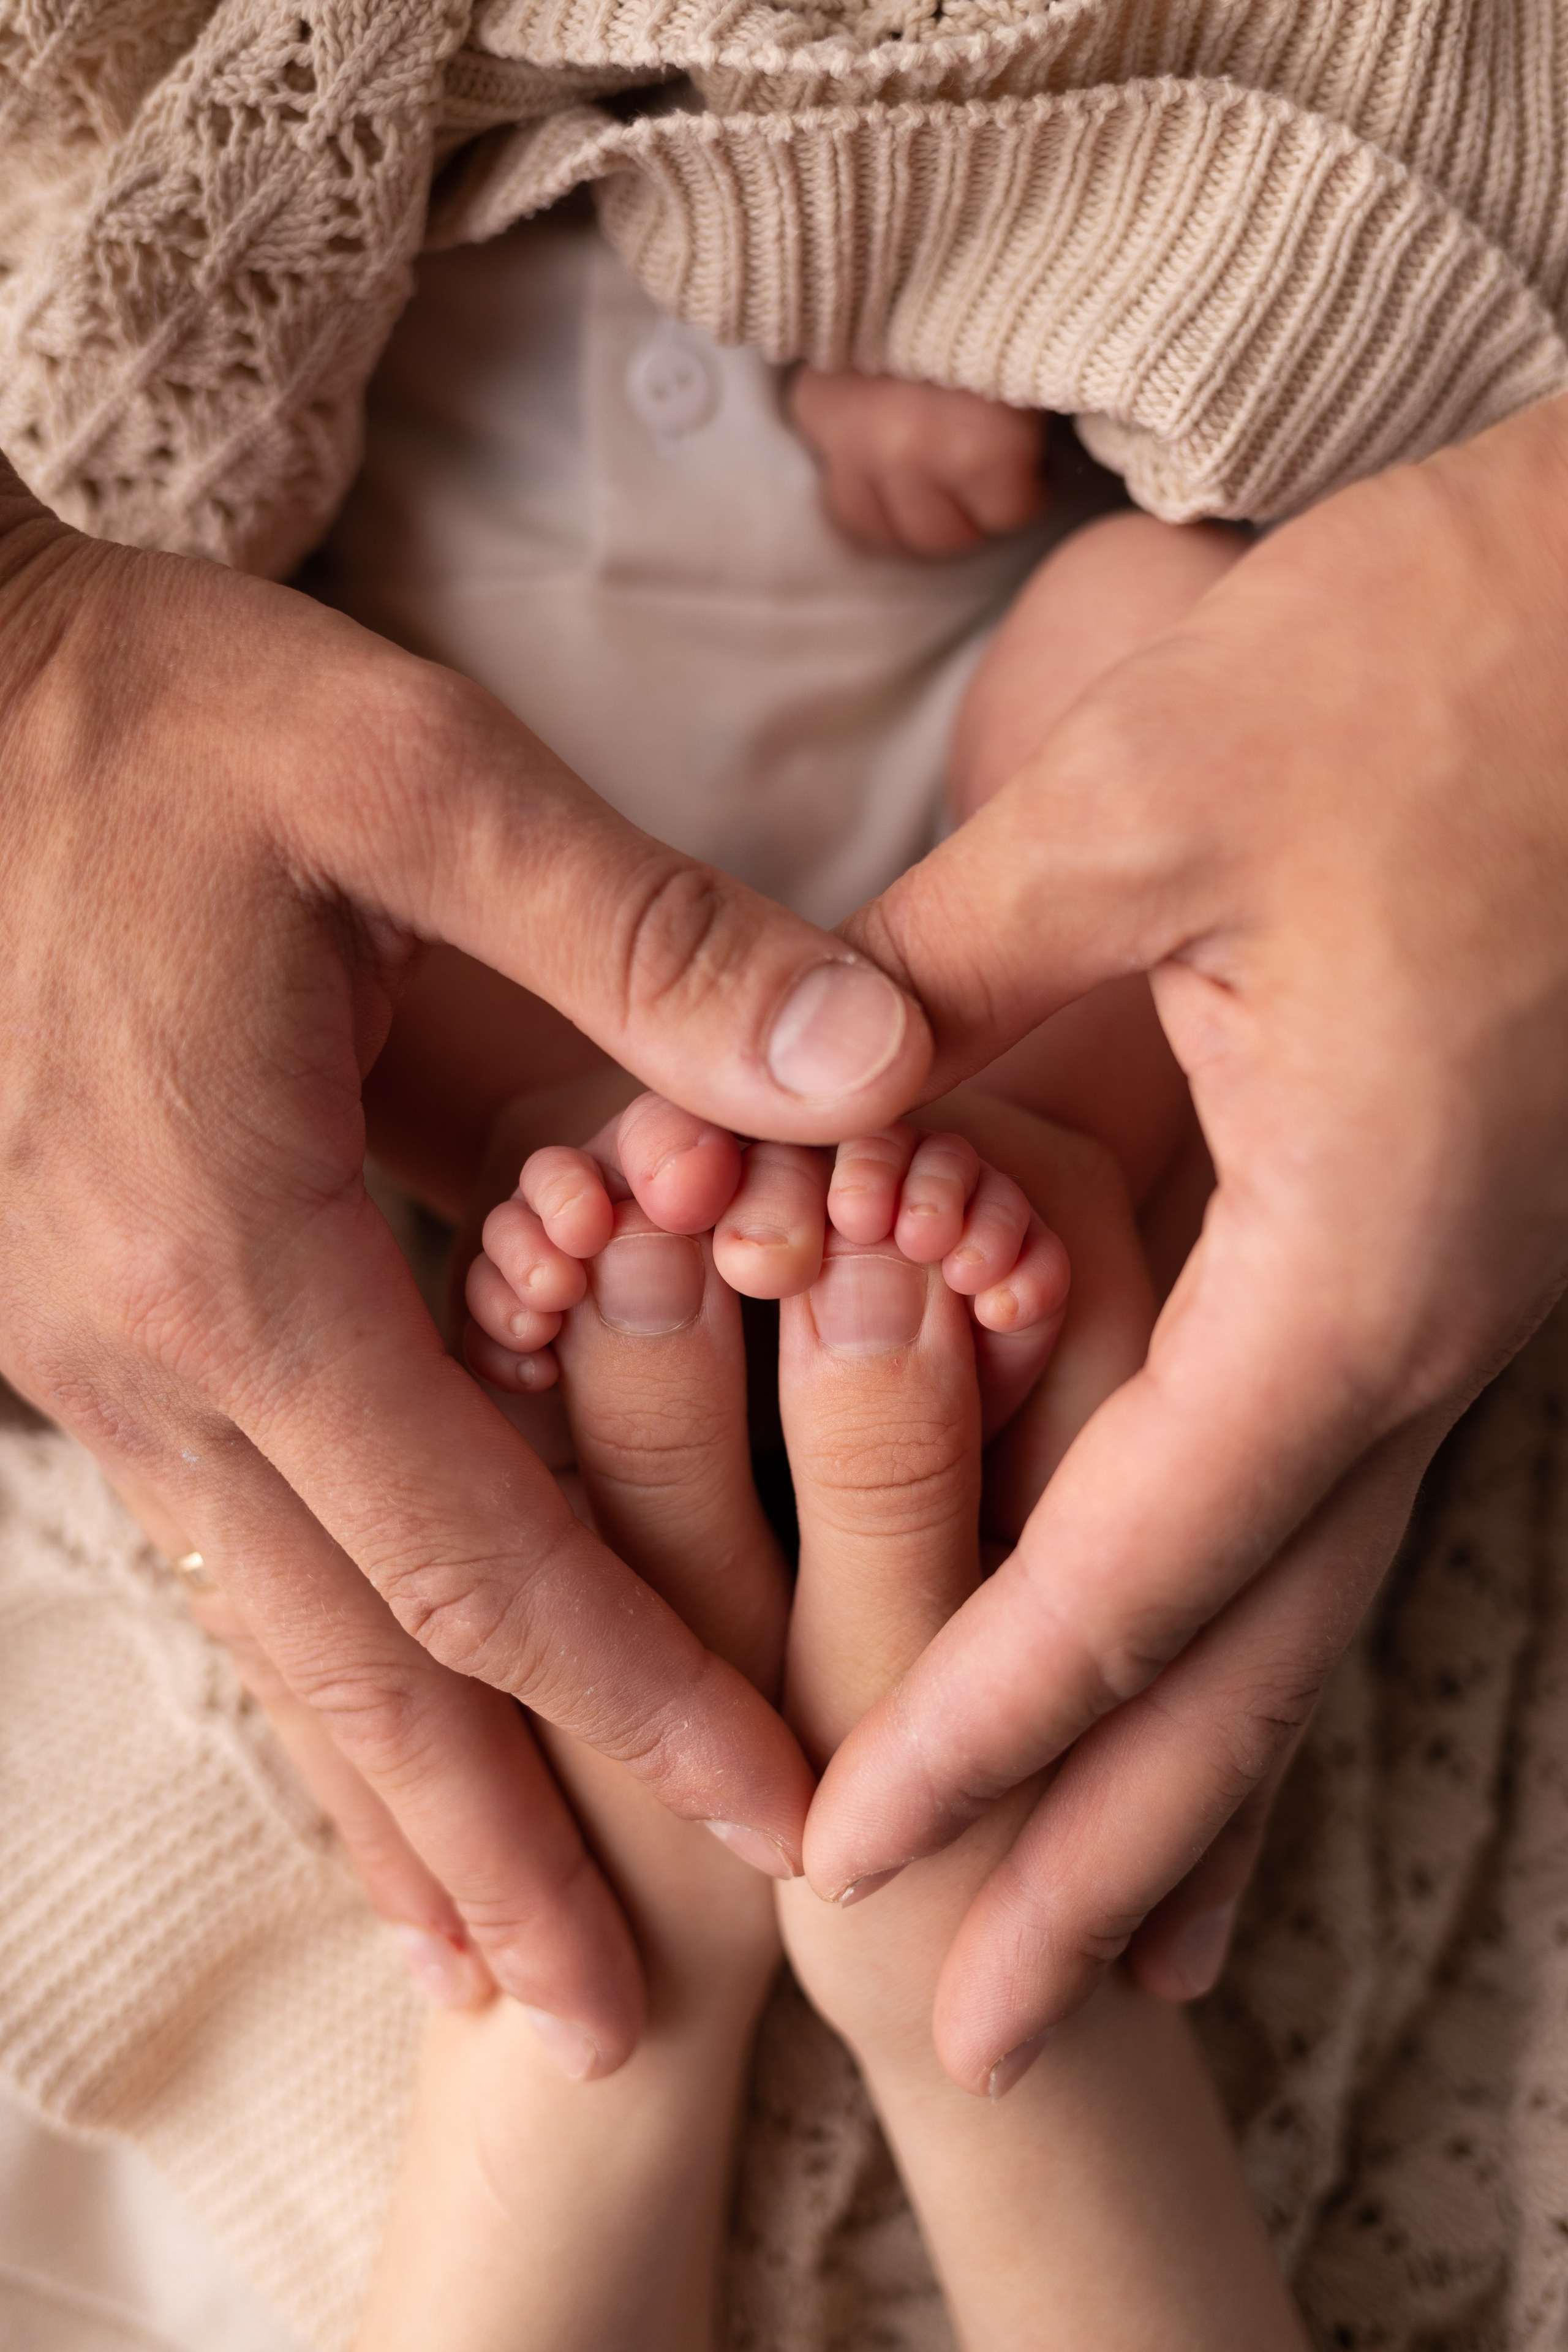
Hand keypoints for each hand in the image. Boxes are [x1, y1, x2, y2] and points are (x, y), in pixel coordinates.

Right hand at [0, 456, 931, 2070]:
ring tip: (479, 1962)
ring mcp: (85, 1358)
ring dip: (382, 1807)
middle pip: (352, 1661)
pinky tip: (353, 1739)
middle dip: (495, 1845)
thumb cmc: (148, 726)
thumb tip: (869, 1070)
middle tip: (607, 2019)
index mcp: (235, 1254)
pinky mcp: (73, 1324)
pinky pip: (218, 1546)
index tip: (764, 1816)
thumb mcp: (404, 779)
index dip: (631, 1692)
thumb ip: (636, 936)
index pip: (477, 1543)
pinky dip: (303, 1672)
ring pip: (266, 1635)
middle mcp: (145, 1356)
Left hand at [807, 390, 1567, 2088]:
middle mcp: (1423, 1331)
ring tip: (1103, 1956)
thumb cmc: (1442, 667)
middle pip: (1248, 1661)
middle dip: (1105, 1852)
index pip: (1135, 1563)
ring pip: (1304, 1602)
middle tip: (978, 2036)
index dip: (981, 1723)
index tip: (851, 1857)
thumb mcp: (1150, 796)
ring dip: (1193, 1784)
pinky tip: (1207, 1683)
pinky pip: (1329, 1486)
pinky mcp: (1434, 1243)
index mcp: (1355, 1263)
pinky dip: (1247, 1618)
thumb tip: (784, 1099)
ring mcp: (1448, 1301)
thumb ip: (944, 971)